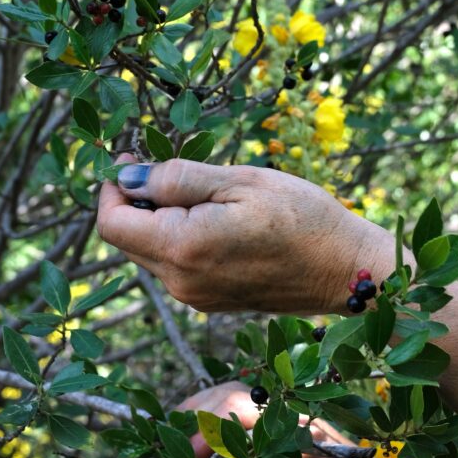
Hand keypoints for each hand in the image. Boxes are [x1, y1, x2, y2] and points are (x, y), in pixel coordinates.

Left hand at [97, 158, 388, 316]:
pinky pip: (174, 266)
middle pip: (126, 239)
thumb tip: (125, 177)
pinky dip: (176, 237)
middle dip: (132, 200)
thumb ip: (175, 179)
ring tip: (193, 188)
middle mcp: (180, 281)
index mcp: (182, 248)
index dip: (111, 188)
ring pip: (149, 252)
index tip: (128, 156)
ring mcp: (195, 296)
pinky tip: (210, 216)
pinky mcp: (211, 301)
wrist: (346, 269)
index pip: (112, 223)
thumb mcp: (238, 181)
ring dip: (155, 219)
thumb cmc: (300, 216)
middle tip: (156, 163)